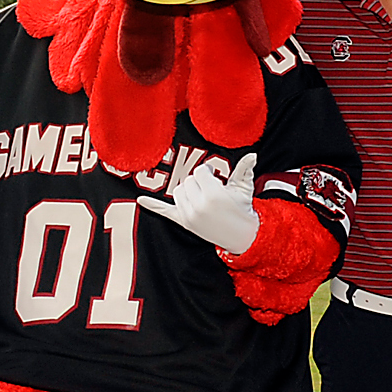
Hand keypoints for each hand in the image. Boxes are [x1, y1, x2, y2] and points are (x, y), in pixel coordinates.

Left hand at [137, 153, 259, 253]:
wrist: (242, 236)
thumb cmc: (242, 210)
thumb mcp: (243, 189)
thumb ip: (244, 170)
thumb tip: (251, 155)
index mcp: (214, 195)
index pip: (199, 172)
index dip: (208, 172)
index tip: (214, 177)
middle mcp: (199, 206)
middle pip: (187, 181)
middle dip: (198, 182)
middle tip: (209, 188)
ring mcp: (189, 215)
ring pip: (178, 191)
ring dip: (187, 190)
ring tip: (200, 195)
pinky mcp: (184, 222)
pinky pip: (165, 212)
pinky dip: (153, 205)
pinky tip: (141, 200)